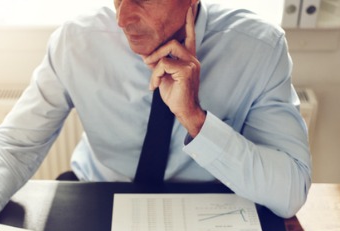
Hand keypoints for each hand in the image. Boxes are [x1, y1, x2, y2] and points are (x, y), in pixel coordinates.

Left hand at [142, 5, 205, 137]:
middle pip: (173, 41)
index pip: (190, 36)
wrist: (184, 111)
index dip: (190, 21)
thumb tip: (147, 56)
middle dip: (157, 51)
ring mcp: (191, 64)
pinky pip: (164, 64)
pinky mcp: (186, 71)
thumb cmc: (175, 95)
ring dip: (154, 64)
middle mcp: (192, 59)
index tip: (191, 5)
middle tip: (147, 63)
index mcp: (189, 58)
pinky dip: (155, 75)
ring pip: (168, 51)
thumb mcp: (164, 77)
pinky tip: (155, 86)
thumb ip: (159, 64)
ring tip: (152, 78)